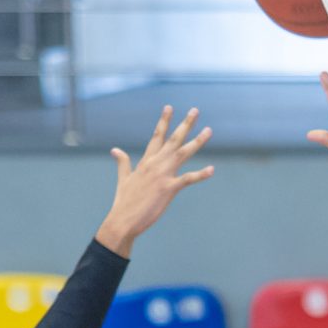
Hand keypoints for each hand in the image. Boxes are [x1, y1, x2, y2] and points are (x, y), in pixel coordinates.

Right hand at [98, 105, 214, 253]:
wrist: (122, 220)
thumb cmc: (124, 201)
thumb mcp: (123, 178)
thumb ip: (123, 162)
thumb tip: (115, 150)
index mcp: (145, 162)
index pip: (156, 137)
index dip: (163, 122)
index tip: (169, 107)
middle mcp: (155, 164)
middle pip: (172, 140)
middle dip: (185, 124)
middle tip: (195, 110)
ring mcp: (162, 175)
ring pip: (182, 153)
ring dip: (197, 141)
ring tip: (209, 130)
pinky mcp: (168, 189)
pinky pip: (187, 179)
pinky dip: (200, 174)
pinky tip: (212, 169)